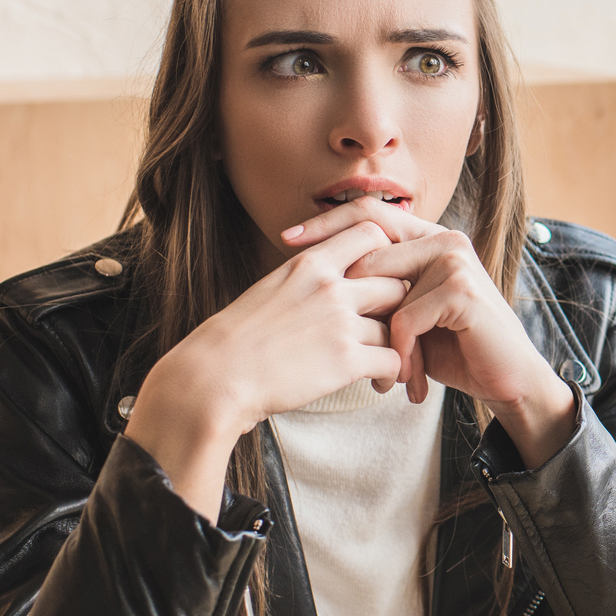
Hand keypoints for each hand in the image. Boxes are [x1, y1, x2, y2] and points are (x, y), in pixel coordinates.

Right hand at [126, 220, 407, 519]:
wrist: (214, 376)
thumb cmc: (239, 338)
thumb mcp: (273, 287)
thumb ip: (309, 277)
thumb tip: (336, 274)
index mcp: (310, 262)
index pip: (372, 233)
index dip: (388, 254)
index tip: (386, 277)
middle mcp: (330, 286)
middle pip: (396, 279)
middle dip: (400, 303)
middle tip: (397, 324)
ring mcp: (340, 322)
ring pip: (398, 322)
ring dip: (400, 343)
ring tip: (390, 361)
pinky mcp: (346, 360)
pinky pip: (394, 359)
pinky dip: (395, 372)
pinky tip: (381, 382)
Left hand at [281, 197, 577, 468]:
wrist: (507, 379)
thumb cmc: (455, 348)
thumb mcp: (409, 313)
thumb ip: (379, 289)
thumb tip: (317, 275)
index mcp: (428, 237)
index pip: (368, 214)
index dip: (326, 224)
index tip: (286, 240)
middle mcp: (443, 240)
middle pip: (369, 245)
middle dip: (339, 288)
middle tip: (319, 327)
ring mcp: (455, 261)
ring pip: (383, 290)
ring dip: (378, 340)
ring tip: (385, 377)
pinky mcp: (462, 290)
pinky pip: (406, 318)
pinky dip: (402, 354)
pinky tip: (409, 382)